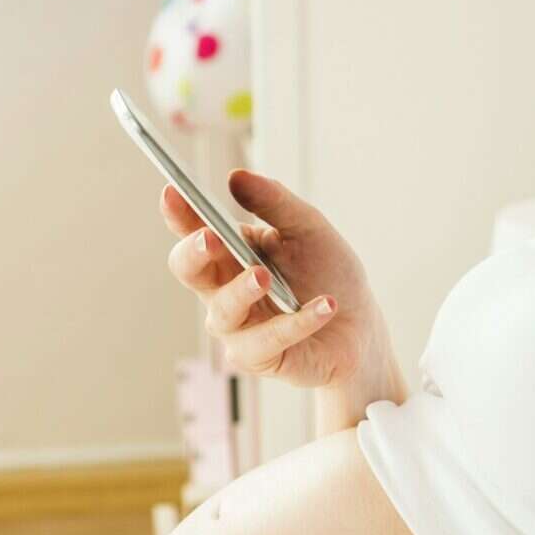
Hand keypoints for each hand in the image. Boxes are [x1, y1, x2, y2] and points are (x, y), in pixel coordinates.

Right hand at [161, 169, 396, 391]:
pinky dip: (297, 322)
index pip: (194, 230)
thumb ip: (274, 202)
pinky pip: (267, 340)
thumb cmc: (328, 273)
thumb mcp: (308, 228)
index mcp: (230, 251)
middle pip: (189, 270)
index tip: (173, 192)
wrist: (360, 326)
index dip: (179, 214)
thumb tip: (236, 177)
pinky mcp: (259, 357)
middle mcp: (224, 289)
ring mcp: (238, 326)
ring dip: (241, 291)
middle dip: (194, 252)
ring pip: (222, 311)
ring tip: (264, 276)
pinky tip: (325, 305)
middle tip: (211, 237)